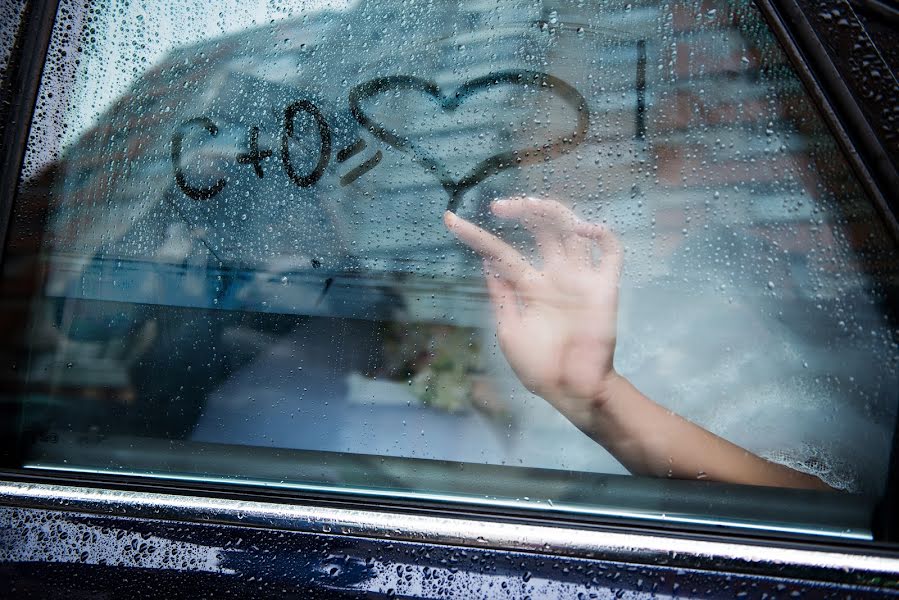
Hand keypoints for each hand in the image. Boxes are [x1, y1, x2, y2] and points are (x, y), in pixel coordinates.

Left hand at [444, 198, 622, 430]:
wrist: (571, 390)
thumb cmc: (540, 366)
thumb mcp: (509, 331)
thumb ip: (500, 296)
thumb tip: (485, 262)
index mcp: (528, 286)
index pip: (499, 252)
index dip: (474, 236)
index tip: (449, 220)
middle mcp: (554, 275)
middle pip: (540, 228)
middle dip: (521, 210)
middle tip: (499, 206)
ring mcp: (579, 278)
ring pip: (570, 228)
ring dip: (552, 210)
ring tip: (531, 205)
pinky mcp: (604, 287)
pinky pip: (610, 251)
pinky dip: (600, 233)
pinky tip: (582, 229)